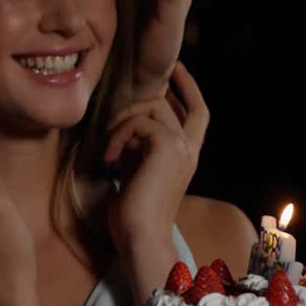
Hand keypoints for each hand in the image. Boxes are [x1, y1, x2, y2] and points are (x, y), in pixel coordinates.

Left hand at [106, 61, 207, 285]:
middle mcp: (189, 149)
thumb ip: (138, 147)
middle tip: (121, 107)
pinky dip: (118, 136)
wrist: (140, 236)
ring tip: (107, 146)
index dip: (189, 89)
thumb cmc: (132, 214)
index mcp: (186, 156)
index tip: (175, 69)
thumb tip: (126, 127)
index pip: (198, 113)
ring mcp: (181, 147)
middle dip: (145, 97)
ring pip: (153, 107)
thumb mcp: (136, 172)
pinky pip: (139, 122)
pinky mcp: (166, 147)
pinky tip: (109, 158)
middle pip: (174, 103)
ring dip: (123, 120)